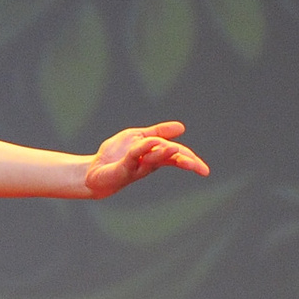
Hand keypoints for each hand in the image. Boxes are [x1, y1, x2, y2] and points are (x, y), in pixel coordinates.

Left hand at [83, 119, 208, 196]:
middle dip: (185, 162)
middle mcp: (149, 163)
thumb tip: (182, 127)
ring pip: (155, 159)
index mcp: (156, 155)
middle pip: (170, 160)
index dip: (191, 160)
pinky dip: (143, 149)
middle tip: (200, 169)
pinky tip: (151, 143)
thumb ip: (158, 132)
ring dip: (165, 154)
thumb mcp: (138, 137)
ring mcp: (136, 167)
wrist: (94, 169)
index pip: (177, 154)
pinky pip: (134, 156)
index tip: (205, 171)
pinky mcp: (123, 168)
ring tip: (177, 150)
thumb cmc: (117, 155)